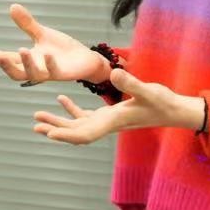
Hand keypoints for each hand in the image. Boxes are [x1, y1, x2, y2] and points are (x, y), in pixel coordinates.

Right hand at [0, 4, 108, 84]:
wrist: (85, 60)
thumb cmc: (62, 50)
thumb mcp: (42, 34)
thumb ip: (27, 24)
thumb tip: (12, 6)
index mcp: (28, 59)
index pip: (6, 58)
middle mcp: (35, 68)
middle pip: (14, 72)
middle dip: (4, 64)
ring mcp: (48, 73)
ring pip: (32, 75)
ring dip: (26, 63)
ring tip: (21, 49)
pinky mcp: (62, 74)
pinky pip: (54, 71)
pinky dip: (49, 63)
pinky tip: (47, 53)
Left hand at [31, 68, 204, 144]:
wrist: (173, 110)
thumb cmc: (162, 102)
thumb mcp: (147, 90)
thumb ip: (130, 83)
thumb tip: (112, 74)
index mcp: (113, 121)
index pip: (86, 134)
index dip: (66, 135)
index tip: (49, 134)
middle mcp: (107, 124)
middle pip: (76, 132)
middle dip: (55, 130)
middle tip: (35, 124)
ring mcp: (108, 120)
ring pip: (78, 125)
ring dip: (59, 122)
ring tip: (38, 117)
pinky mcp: (110, 114)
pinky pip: (86, 116)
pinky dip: (72, 110)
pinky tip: (62, 99)